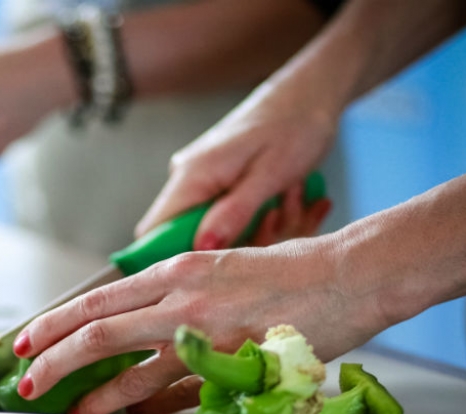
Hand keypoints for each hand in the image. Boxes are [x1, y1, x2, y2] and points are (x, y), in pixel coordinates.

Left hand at [12, 235, 380, 413]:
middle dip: (51, 359)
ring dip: (90, 394)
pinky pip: (179, 392)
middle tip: (25, 382)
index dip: (54, 324)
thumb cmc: (288, 272)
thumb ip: (176, 297)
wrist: (347, 275)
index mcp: (176, 271)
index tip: (26, 342)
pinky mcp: (232, 363)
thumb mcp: (219, 270)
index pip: (96, 300)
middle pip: (96, 331)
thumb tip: (138, 329)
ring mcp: (204, 332)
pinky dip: (147, 406)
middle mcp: (180, 298)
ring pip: (128, 368)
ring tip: (65, 411)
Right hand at [134, 82, 338, 250]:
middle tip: (275, 225)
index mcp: (193, 174)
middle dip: (230, 244)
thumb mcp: (270, 174)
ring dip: (251, 230)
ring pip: (211, 227)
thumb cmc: (296, 124)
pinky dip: (256, 218)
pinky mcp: (219, 178)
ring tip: (288, 204)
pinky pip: (227, 213)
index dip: (173, 260)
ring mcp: (203, 177)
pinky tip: (286, 201)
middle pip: (185, 235)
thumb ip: (234, 213)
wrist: (311, 91)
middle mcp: (188, 176)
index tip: (213, 270)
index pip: (154, 233)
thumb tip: (202, 249)